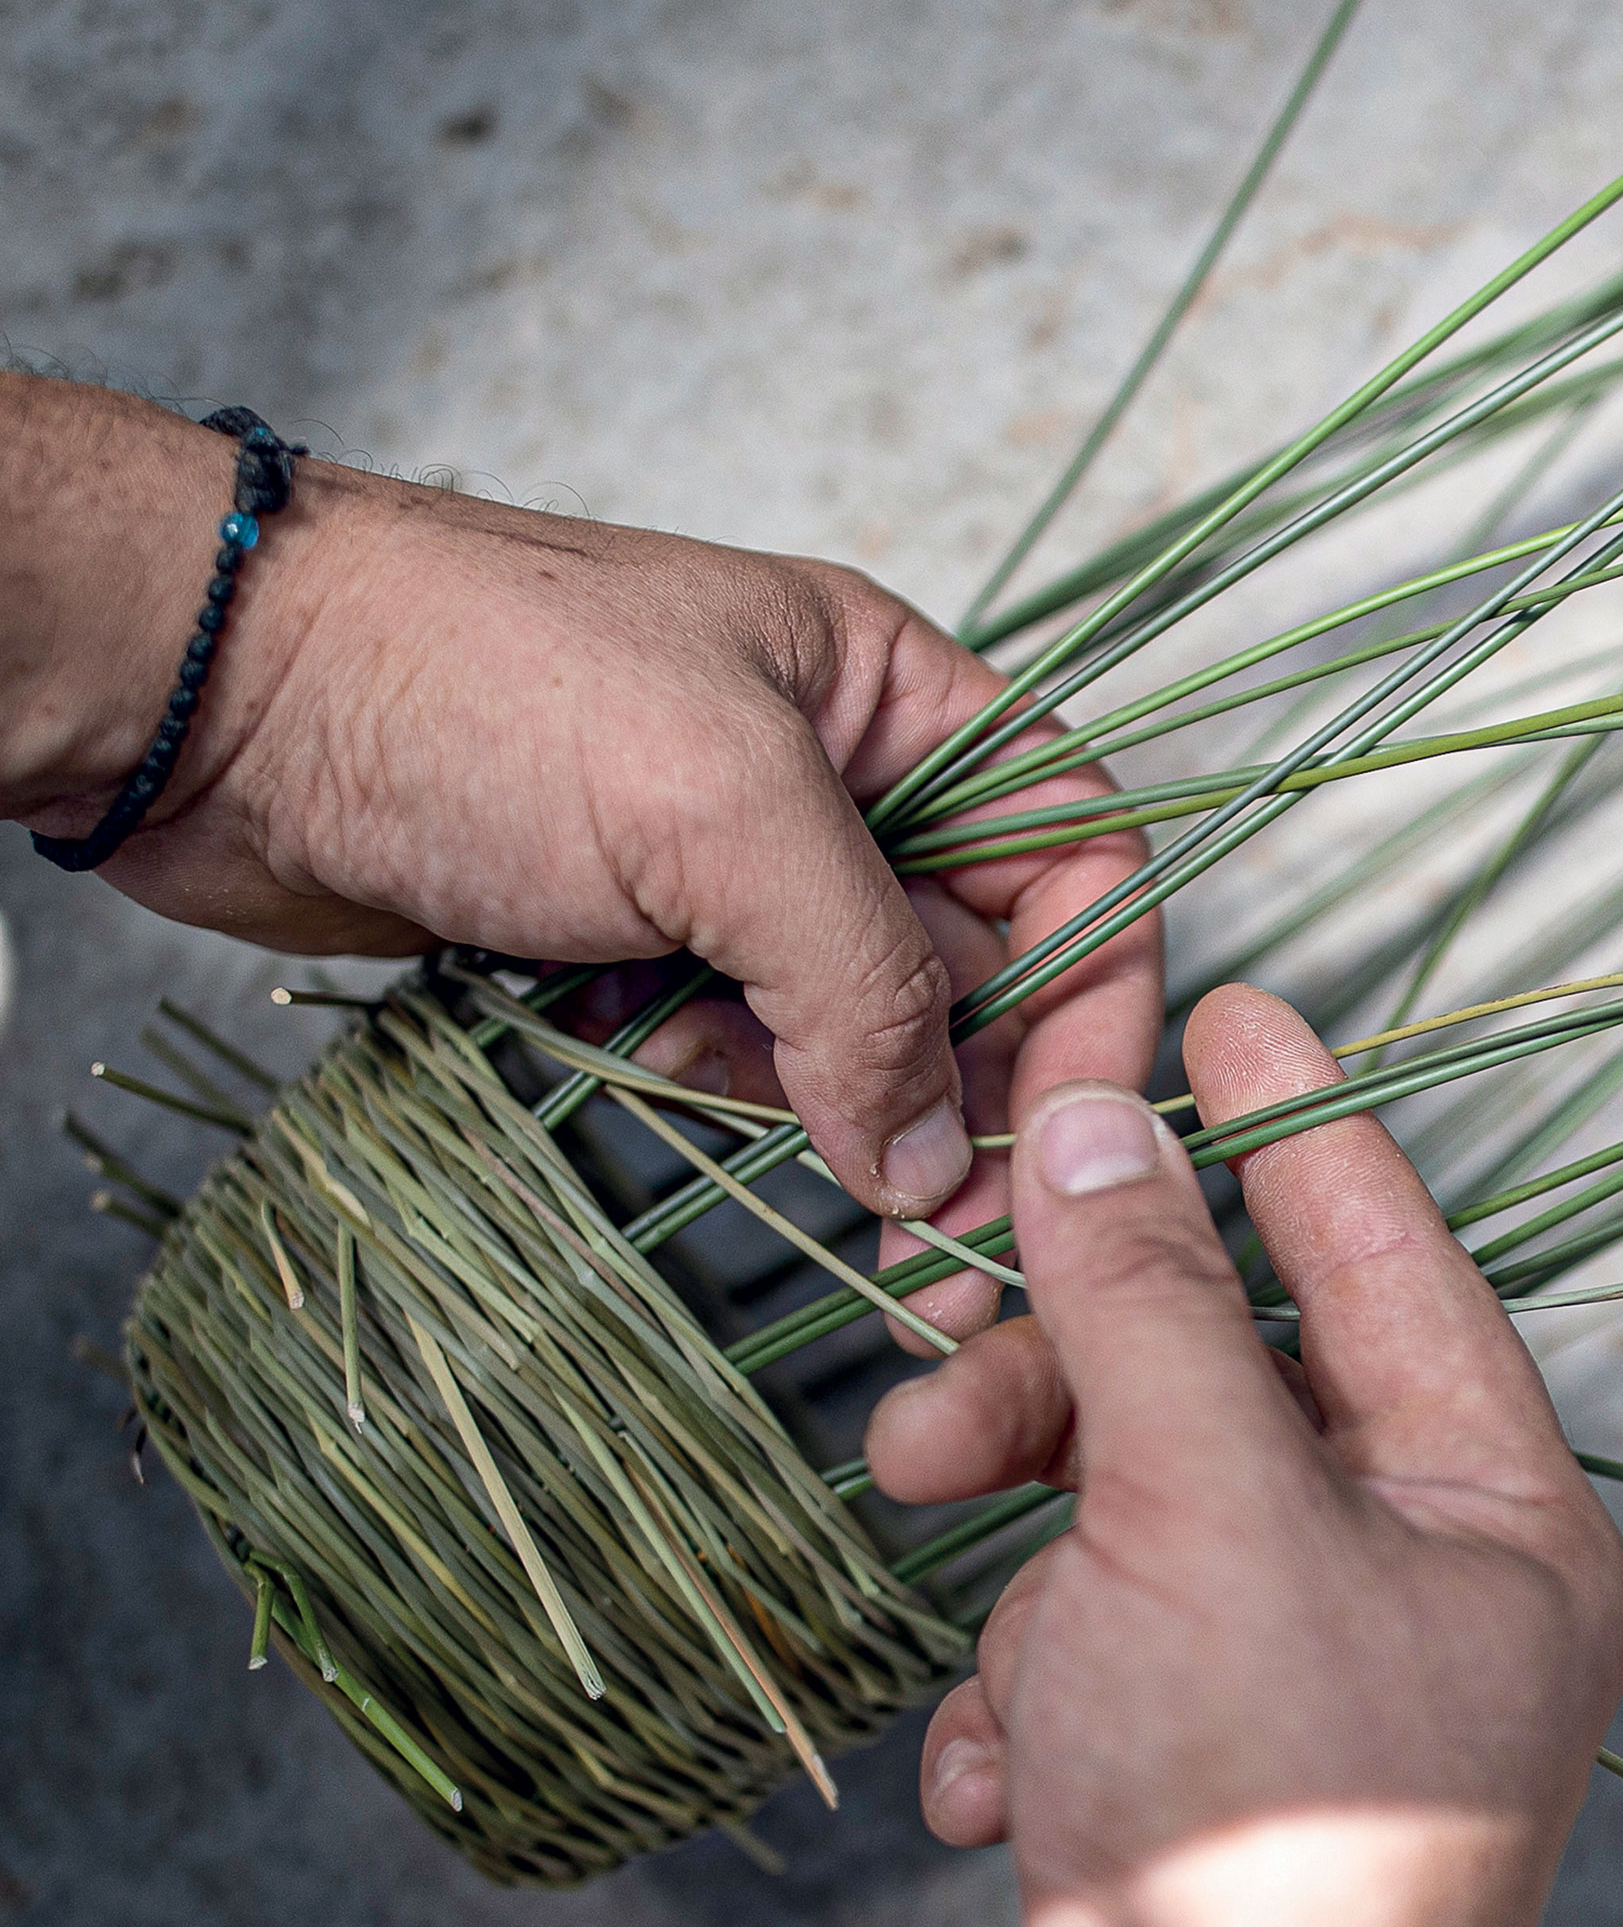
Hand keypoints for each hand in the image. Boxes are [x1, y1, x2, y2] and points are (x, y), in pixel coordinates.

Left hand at [5, 380, 1157, 1232]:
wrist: (226, 702)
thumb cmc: (476, 689)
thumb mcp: (720, 811)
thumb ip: (863, 984)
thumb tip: (935, 1163)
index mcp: (890, 695)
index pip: (1071, 851)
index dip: (1092, 995)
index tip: (1066, 1139)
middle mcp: (830, 780)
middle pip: (970, 962)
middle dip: (959, 1092)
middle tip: (931, 1237)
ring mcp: (725, 867)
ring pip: (849, 1024)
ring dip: (826, 1095)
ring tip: (753, 1117)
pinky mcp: (631, 941)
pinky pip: (735, 1048)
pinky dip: (718, 1082)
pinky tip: (649, 1061)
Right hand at [876, 981, 1622, 1926]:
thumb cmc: (1253, 1829)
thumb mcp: (1196, 1513)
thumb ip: (1145, 1305)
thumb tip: (1094, 1127)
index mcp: (1499, 1523)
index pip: (1392, 1262)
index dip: (1296, 1126)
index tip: (1215, 1006)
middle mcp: (1420, 1597)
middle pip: (1226, 1388)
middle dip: (1068, 1377)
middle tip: (927, 1381)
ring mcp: (1302, 1694)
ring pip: (1127, 1515)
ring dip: (1020, 1545)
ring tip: (946, 1594)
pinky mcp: (1191, 1777)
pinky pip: (1084, 1649)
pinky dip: (1022, 1689)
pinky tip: (998, 1776)